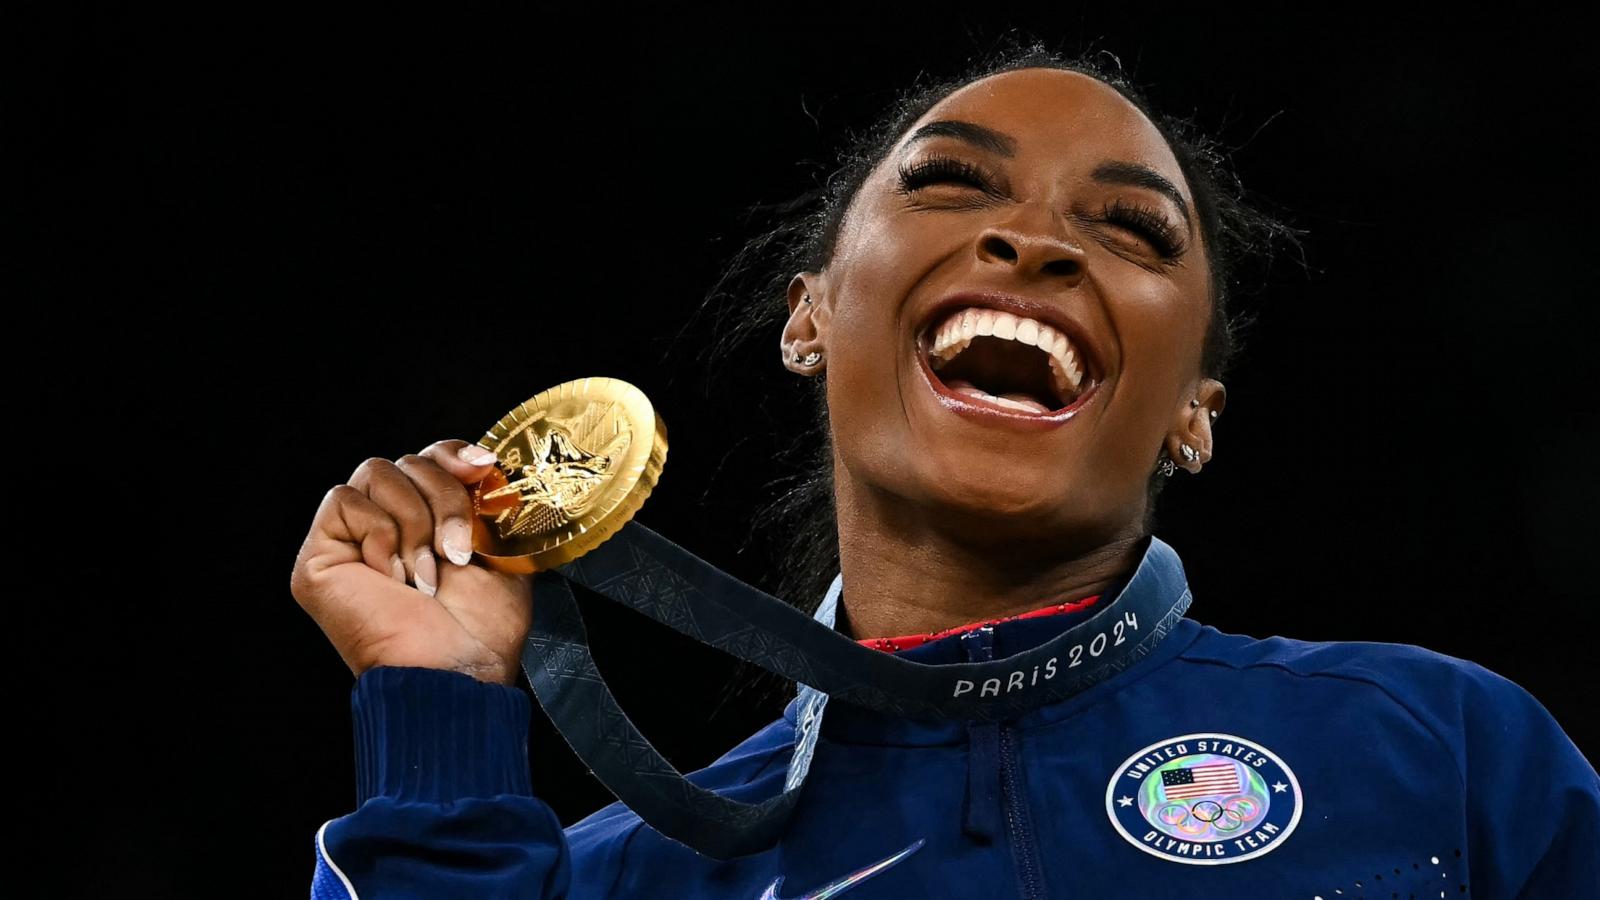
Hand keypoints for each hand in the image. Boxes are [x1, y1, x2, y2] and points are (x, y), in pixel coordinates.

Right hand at [290, 439, 532, 685]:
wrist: (455, 667)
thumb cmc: (481, 628)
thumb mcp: (503, 552)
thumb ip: (490, 506)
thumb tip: (490, 466)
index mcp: (427, 523)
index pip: (428, 459)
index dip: (451, 454)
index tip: (482, 468)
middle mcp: (386, 527)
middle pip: (408, 461)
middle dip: (445, 499)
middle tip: (457, 552)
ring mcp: (350, 540)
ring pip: (377, 472)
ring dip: (416, 523)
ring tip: (426, 575)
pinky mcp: (319, 555)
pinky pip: (344, 500)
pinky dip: (379, 534)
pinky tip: (392, 577)